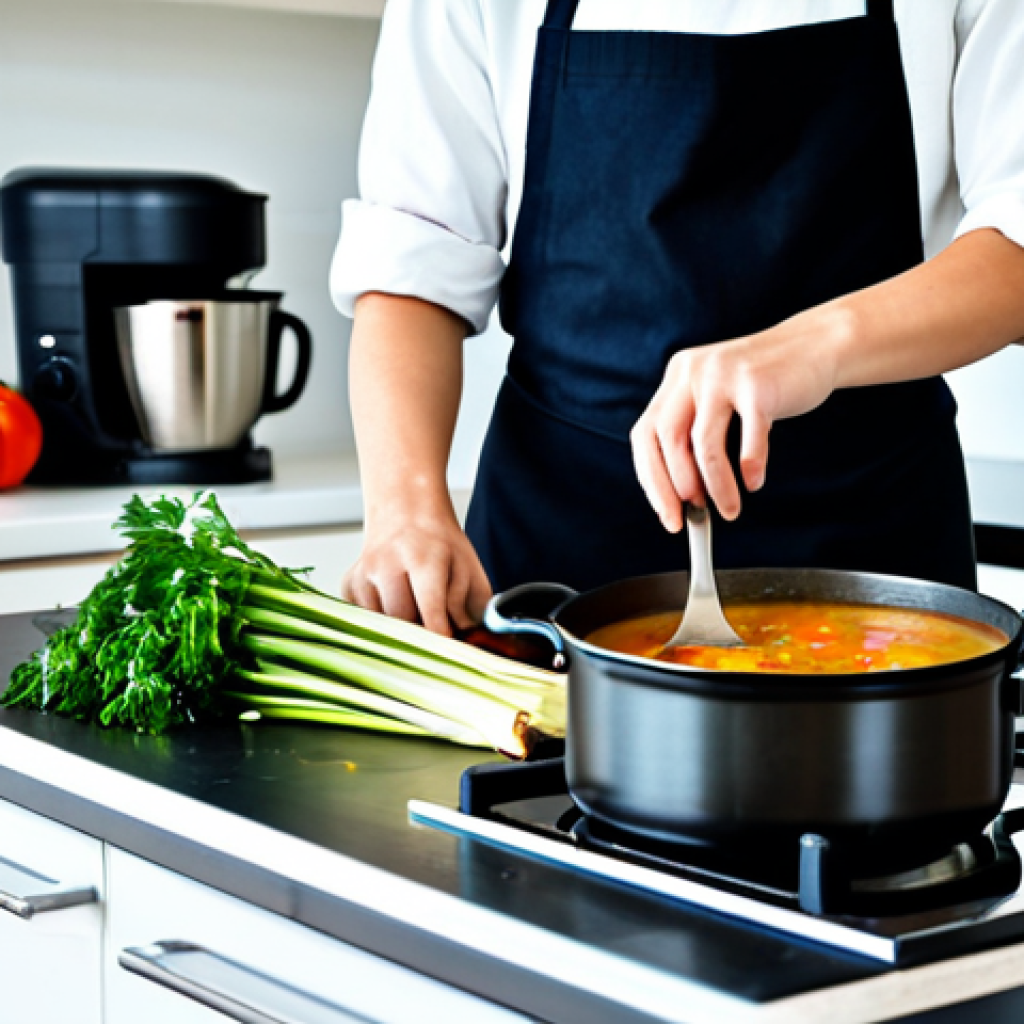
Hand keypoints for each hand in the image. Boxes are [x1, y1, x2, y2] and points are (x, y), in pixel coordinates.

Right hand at [342, 511, 492, 636]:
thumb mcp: (469, 568)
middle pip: (403, 621)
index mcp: (422, 556)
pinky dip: (383, 624)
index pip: (429, 607)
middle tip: (436, 631)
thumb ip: (473, 606)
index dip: (440, 636)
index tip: (449, 650)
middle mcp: (387, 563)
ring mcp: (363, 574)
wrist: (405, 514)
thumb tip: (469, 643)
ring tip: (416, 610)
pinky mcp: (349, 585)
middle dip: (422, 634)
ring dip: (402, 629)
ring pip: (381, 626)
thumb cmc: (440, 545)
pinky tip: (395, 605)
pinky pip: (366, 622)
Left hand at [630, 308, 850, 527]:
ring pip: (704, 446)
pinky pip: (748, 440)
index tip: (665, 512)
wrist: (816, 344)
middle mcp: (692, 373)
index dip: (651, 478)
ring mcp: (723, 376)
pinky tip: (754, 482)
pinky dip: (750, 467)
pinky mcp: (757, 386)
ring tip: (729, 510)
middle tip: (692, 518)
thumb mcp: (717, 397)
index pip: (645, 435)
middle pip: (666, 440)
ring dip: (715, 487)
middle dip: (675, 488)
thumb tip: (684, 498)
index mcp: (677, 377)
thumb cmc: (762, 384)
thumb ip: (695, 435)